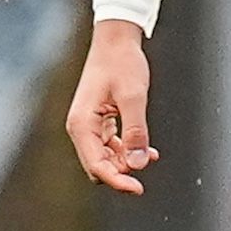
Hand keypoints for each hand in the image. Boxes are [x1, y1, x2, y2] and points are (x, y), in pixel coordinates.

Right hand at [66, 24, 157, 194]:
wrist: (116, 41)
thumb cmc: (122, 63)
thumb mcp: (134, 96)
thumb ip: (136, 131)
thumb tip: (138, 163)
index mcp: (82, 124)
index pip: (96, 165)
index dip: (117, 180)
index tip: (138, 189)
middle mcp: (81, 128)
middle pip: (98, 166)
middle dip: (121, 173)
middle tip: (145, 173)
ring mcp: (89, 126)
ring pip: (106, 158)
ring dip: (126, 162)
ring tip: (150, 154)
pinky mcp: (99, 122)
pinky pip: (111, 146)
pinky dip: (127, 150)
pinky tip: (147, 150)